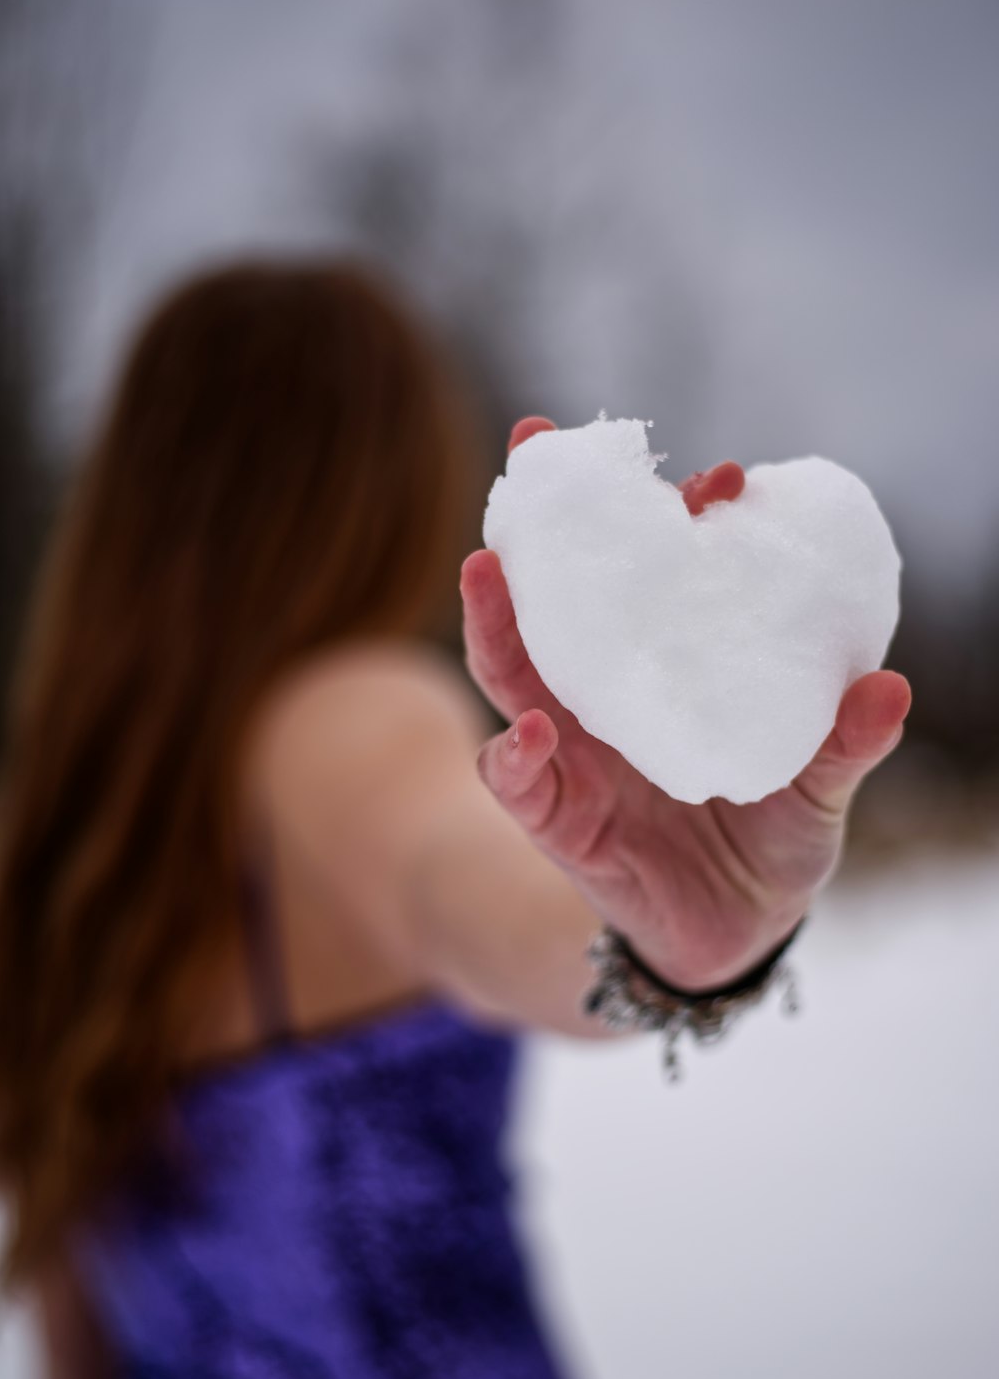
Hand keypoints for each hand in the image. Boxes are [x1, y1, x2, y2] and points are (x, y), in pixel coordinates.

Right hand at [460, 417, 911, 991]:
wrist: (734, 931)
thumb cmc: (773, 836)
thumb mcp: (818, 790)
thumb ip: (844, 744)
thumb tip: (888, 687)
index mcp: (667, 670)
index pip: (653, 579)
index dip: (672, 522)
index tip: (713, 479)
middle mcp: (606, 695)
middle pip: (557, 598)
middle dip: (541, 526)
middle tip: (535, 448)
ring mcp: (569, 750)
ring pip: (512, 671)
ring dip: (494, 619)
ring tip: (489, 569)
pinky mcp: (554, 818)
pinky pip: (515, 781)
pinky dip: (513, 756)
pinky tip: (528, 732)